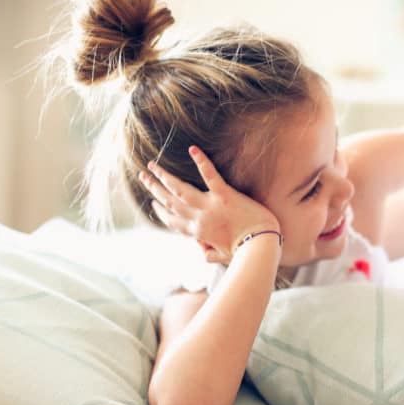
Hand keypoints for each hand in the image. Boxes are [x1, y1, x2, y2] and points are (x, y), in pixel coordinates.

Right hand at [139, 146, 279, 263]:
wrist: (260, 246)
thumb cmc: (246, 252)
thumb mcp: (223, 256)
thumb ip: (210, 254)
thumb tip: (202, 252)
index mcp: (198, 233)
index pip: (173, 221)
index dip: (161, 212)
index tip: (154, 204)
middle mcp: (198, 219)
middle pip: (170, 202)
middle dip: (155, 189)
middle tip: (143, 176)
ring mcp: (210, 206)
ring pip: (180, 189)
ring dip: (163, 176)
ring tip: (152, 164)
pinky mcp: (225, 195)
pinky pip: (210, 175)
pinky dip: (201, 161)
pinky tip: (192, 149)